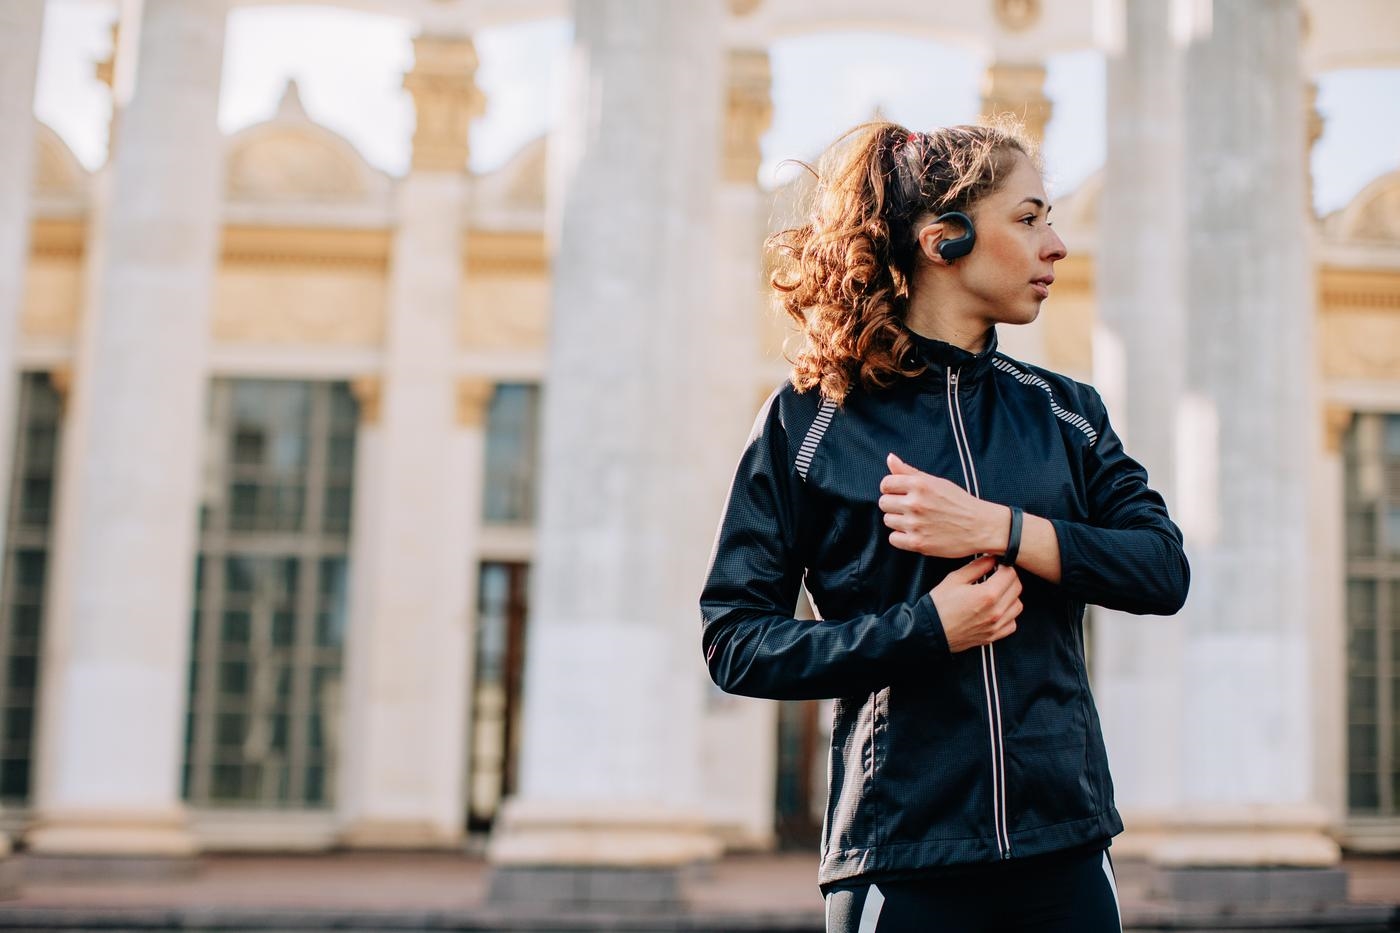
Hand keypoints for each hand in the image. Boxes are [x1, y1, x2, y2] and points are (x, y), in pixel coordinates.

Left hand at [879, 453, 1005, 558]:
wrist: (981, 526)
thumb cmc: (959, 502)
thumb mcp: (936, 481)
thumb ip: (909, 471)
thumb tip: (890, 458)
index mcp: (919, 485)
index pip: (885, 484)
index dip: (890, 488)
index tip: (899, 493)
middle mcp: (915, 503)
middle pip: (884, 503)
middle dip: (894, 505)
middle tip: (909, 508)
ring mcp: (916, 524)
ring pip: (888, 521)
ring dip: (898, 521)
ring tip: (915, 520)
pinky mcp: (918, 542)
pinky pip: (893, 539)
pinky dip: (902, 537)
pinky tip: (915, 532)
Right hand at [930, 556, 1022, 652]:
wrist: (930, 631)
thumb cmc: (939, 606)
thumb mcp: (955, 579)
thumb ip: (976, 566)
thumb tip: (991, 558)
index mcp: (987, 594)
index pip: (1010, 574)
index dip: (1005, 566)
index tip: (998, 565)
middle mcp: (996, 611)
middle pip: (1016, 588)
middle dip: (1009, 578)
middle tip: (997, 576)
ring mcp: (996, 625)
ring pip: (1017, 605)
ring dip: (1010, 596)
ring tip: (996, 593)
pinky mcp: (993, 636)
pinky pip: (1012, 623)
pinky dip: (1008, 615)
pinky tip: (997, 609)